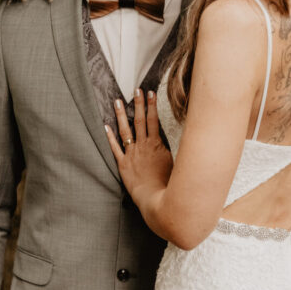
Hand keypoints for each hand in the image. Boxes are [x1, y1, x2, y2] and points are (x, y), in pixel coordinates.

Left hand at [105, 88, 172, 203]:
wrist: (155, 199)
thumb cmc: (168, 184)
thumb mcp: (177, 162)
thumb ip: (176, 149)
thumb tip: (186, 138)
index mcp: (156, 145)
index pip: (153, 120)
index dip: (152, 105)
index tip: (151, 93)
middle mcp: (143, 146)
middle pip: (140, 120)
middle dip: (138, 104)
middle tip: (136, 90)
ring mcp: (132, 154)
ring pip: (125, 130)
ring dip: (121, 115)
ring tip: (117, 101)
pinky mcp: (123, 164)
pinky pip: (114, 148)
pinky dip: (109, 137)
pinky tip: (105, 126)